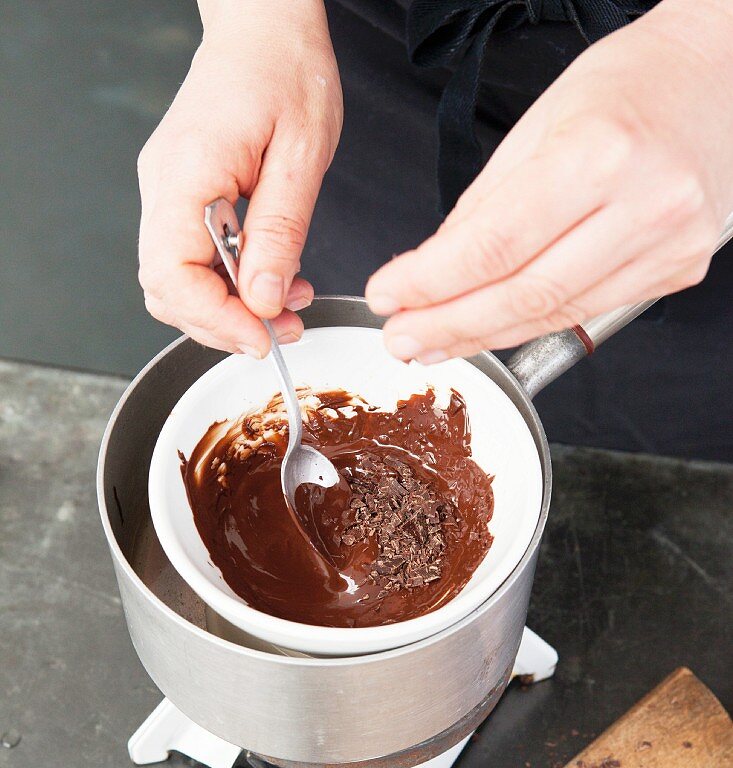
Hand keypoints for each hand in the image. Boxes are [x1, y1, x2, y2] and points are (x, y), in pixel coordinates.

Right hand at [137, 0, 341, 355]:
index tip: (262, 337)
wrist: (266, 26)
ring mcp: (168, 193)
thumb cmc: (286, 71)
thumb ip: (280, 234)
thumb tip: (264, 301)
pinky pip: (193, 259)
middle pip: (168, 288)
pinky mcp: (183, 198)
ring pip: (179, 282)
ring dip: (230, 310)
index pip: (172, 273)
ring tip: (287, 310)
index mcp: (187, 172)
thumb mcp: (302, 156)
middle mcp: (164, 186)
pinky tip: (273, 282)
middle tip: (283, 333)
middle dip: (225, 324)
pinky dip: (231, 285)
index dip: (215, 318)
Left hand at [366, 0, 732, 361]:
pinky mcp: (676, 271)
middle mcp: (643, 205)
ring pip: (554, 313)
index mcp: (600, 153)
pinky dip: (531, 325)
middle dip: (451, 324)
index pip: (494, 244)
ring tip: (435, 341)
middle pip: (524, 293)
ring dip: (484, 335)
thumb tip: (431, 272)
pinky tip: (492, 329)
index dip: (432, 282)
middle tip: (402, 338)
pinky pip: (586, 311)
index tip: (388, 296)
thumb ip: (483, 206)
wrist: (716, 77)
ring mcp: (667, 246)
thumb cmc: (629, 86)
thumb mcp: (539, 123)